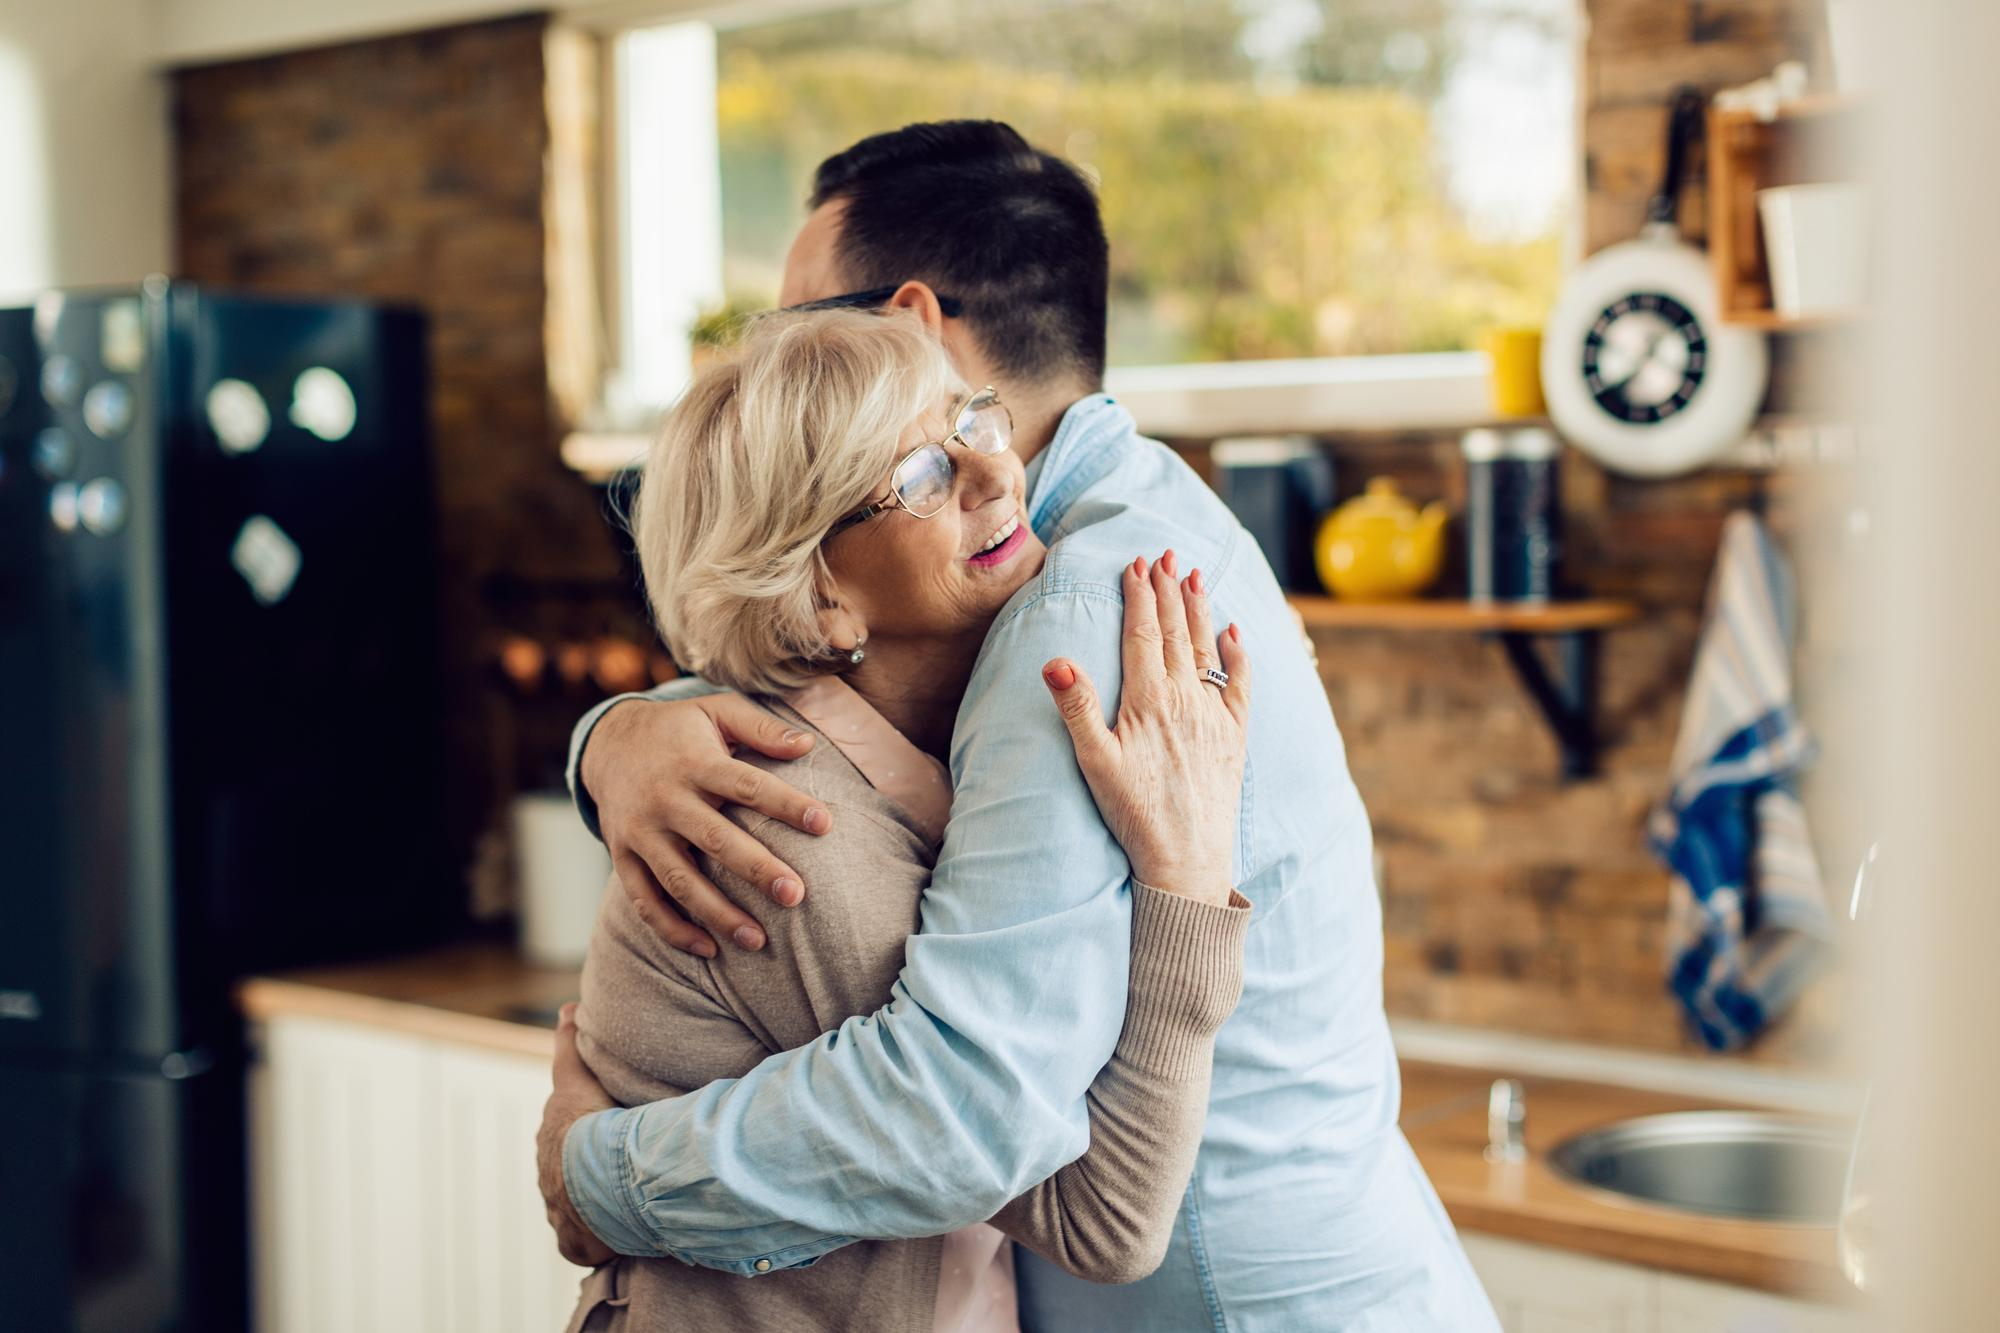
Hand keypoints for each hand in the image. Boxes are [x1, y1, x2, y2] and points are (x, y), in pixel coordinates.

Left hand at [537, 1004, 616, 1268]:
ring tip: (625, 1206)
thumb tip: (567, 1007)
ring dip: (595, 1207)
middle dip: (586, 1171)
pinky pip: (586, 1243)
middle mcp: (550, 1177)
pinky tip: (618, 1240)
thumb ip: (569, 1041)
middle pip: (569, 1172)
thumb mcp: (576, 1075)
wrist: (594, 1172)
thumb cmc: (590, 1123)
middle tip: (620, 1169)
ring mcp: (560, 1211)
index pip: (564, 1134)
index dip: (582, 1131)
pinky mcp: (574, 1241)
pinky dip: (599, 1241)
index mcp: (551, 1139)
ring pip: (578, 1207)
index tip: (601, 1132)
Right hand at [583, 692, 833, 956]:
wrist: (608, 742)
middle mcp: (665, 799)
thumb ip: (761, 727)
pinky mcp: (622, 855)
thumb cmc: (679, 729)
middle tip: (796, 896)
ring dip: (717, 914)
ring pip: (679, 880)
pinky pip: (645, 900)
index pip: (748, 785)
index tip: (825, 824)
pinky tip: (709, 950)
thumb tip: (807, 744)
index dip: (786, 805)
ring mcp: (640, 832)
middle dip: (756, 869)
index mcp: (696, 762)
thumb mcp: (717, 710)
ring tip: (758, 941)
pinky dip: (673, 929)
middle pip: (715, 839)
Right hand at [1041, 552, 1251, 904]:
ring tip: (1194, 576)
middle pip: (1174, 634)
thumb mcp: (1094, 762)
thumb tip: (1055, 660)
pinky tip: (1235, 632)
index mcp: (1148, 701)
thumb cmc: (1133, 814)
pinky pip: (1240, 685)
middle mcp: (1185, 701)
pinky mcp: (1234, 737)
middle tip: (1164, 556)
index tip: (1137, 565)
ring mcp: (1214, 717)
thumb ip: (1077, 707)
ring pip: (1205, 650)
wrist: (1186, 859)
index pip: (1142, 635)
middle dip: (1168, 591)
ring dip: (1199, 610)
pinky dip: (1238, 655)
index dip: (1139, 597)